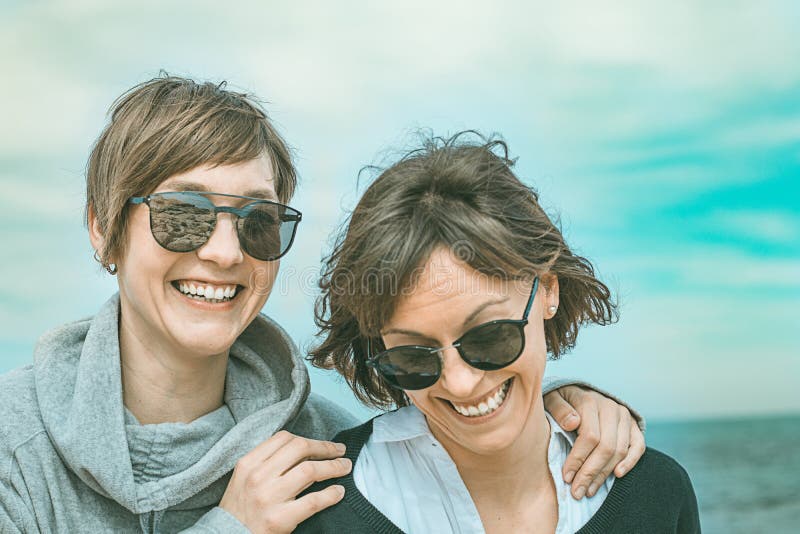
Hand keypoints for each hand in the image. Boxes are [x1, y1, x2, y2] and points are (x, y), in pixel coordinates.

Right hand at [219, 430, 351, 532]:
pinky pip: (313, 501)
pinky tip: (338, 492)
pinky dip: (330, 494)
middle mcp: (258, 476)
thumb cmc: (240, 508)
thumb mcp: (245, 478)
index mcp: (249, 463)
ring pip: (310, 471)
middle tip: (340, 451)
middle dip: (325, 448)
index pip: (284, 438)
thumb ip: (267, 461)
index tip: (321, 445)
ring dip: (333, 467)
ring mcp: (269, 497)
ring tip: (344, 467)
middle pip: (300, 448)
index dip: (308, 439)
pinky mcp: (279, 518)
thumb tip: (304, 450)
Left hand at [543, 385, 644, 498]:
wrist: (577, 391)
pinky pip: (638, 446)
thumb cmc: (562, 400)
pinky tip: (617, 475)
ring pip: (620, 450)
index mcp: (590, 402)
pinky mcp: (633, 424)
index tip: (567, 477)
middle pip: (606, 447)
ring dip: (605, 474)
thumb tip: (573, 423)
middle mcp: (610, 408)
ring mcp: (624, 416)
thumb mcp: (552, 399)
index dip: (578, 459)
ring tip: (590, 490)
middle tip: (578, 491)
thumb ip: (560, 410)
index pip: (589, 436)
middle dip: (590, 473)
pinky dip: (630, 462)